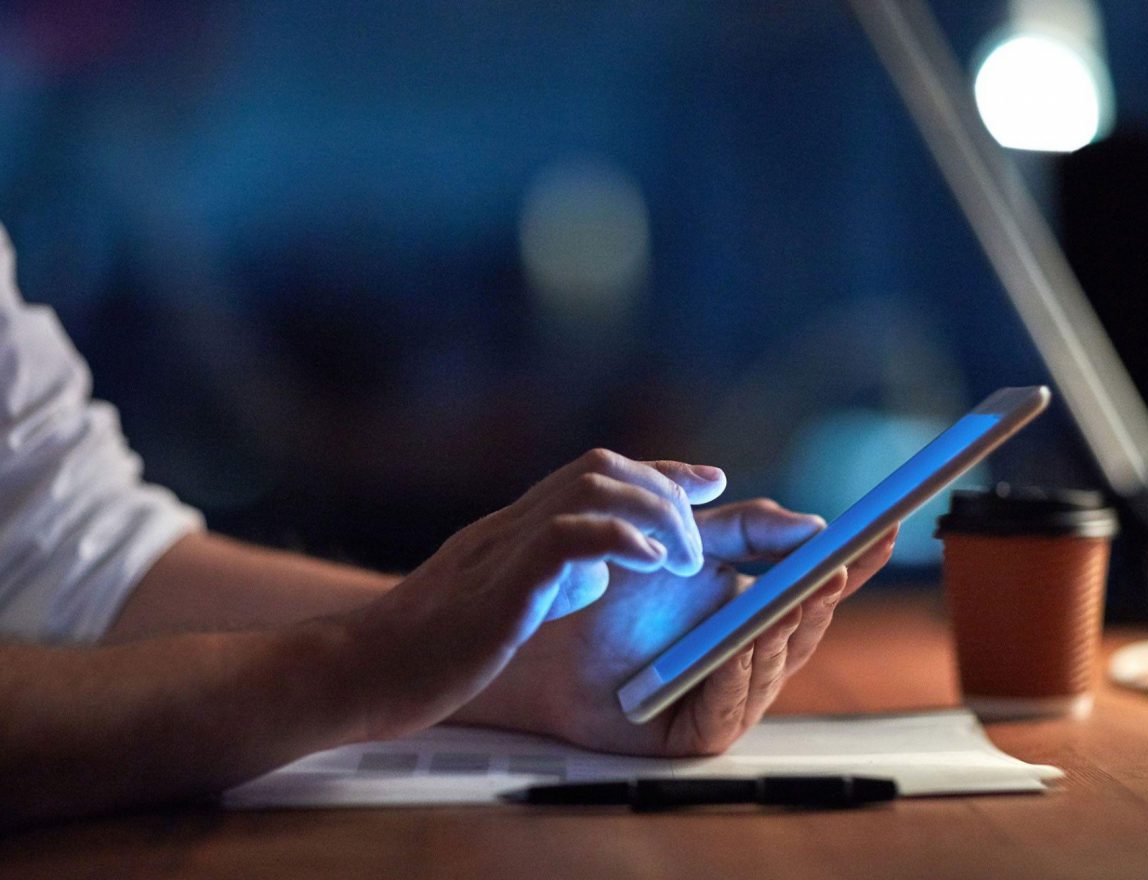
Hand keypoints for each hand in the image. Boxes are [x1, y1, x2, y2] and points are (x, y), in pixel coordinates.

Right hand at [342, 449, 727, 740]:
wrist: (358, 672)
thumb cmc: (426, 650)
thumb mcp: (499, 601)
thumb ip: (546, 576)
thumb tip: (597, 568)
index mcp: (513, 529)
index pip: (594, 475)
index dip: (657, 471)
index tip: (703, 481)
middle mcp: (510, 525)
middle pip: (601, 468)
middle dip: (663, 489)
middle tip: (700, 533)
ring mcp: (502, 550)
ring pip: (591, 489)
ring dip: (652, 514)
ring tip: (681, 559)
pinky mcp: (498, 587)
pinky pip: (566, 539)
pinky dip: (620, 541)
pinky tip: (652, 564)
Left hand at [450, 499, 896, 755]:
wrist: (546, 631)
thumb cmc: (615, 590)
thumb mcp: (689, 543)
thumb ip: (747, 529)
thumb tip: (812, 523)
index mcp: (756, 611)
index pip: (817, 588)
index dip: (854, 564)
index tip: (884, 530)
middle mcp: (750, 656)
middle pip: (803, 629)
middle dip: (823, 597)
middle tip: (835, 563)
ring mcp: (727, 695)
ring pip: (773, 667)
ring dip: (785, 630)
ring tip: (795, 595)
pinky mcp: (696, 734)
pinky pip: (729, 706)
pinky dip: (738, 673)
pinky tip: (741, 644)